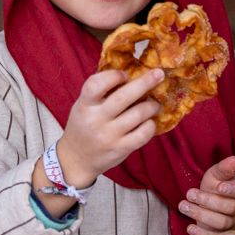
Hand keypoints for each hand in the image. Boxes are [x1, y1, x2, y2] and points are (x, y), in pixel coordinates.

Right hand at [55, 68, 164, 186]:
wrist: (76, 159)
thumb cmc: (83, 126)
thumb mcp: (83, 106)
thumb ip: (100, 93)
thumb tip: (131, 75)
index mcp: (84, 105)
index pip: (96, 85)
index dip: (113, 76)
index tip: (125, 74)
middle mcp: (96, 120)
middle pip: (123, 97)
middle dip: (145, 82)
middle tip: (159, 74)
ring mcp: (109, 135)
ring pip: (138, 114)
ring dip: (151, 106)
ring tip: (154, 104)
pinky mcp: (121, 149)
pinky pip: (142, 134)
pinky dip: (150, 125)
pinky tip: (150, 122)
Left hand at [181, 155, 234, 234]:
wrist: (207, 203)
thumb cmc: (214, 187)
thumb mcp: (216, 175)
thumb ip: (224, 169)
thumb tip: (234, 160)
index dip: (233, 190)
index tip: (219, 187)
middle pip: (230, 208)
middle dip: (208, 200)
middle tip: (190, 193)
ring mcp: (233, 224)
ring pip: (222, 223)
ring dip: (200, 214)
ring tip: (184, 206)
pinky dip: (201, 233)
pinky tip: (189, 227)